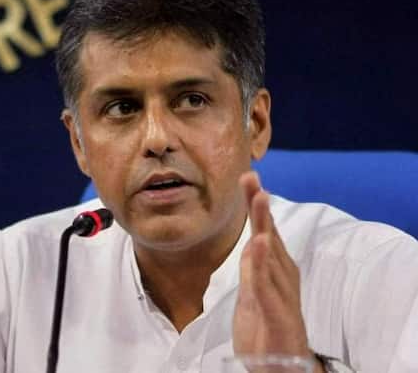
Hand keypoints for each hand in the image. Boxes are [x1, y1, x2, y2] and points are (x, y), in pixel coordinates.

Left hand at [233, 171, 314, 359]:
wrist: (279, 366)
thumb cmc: (267, 327)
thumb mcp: (253, 291)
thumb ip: (253, 267)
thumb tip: (253, 242)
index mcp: (275, 268)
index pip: (263, 229)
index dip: (255, 204)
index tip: (247, 177)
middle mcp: (282, 274)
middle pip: (267, 232)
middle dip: (258, 204)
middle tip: (250, 176)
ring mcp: (281, 292)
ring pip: (269, 251)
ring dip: (263, 223)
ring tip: (258, 196)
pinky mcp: (277, 312)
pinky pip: (265, 284)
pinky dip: (261, 263)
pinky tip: (257, 243)